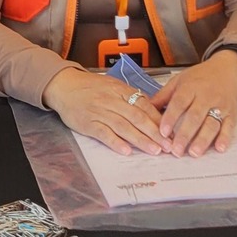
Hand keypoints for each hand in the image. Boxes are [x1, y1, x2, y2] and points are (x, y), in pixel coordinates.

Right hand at [41, 67, 167, 156]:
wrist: (64, 86)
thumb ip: (131, 98)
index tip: (172, 133)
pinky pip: (103, 133)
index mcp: (121, 90)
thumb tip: (154, 112)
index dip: (159, 120)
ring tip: (154, 151)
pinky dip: (115, 142)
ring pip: (123, 126)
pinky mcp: (88, 123)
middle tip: (168, 146)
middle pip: (137, 117)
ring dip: (140, 139)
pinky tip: (126, 151)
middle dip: (155, 133)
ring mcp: (99, 111)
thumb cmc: (90, 88)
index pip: (144, 105)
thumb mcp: (113, 87)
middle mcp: (112, 100)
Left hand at [153, 50, 236, 157]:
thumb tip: (145, 108)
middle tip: (176, 150)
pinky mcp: (231, 114)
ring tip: (194, 153)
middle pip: (195, 117)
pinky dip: (225, 138)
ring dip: (203, 139)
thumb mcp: (179, 80)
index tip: (163, 132)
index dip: (171, 118)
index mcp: (190, 87)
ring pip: (211, 124)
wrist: (228, 70)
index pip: (179, 103)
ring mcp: (220, 106)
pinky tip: (219, 148)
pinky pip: (229, 127)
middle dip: (185, 134)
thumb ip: (164, 95)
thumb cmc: (200, 77)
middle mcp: (206, 96)